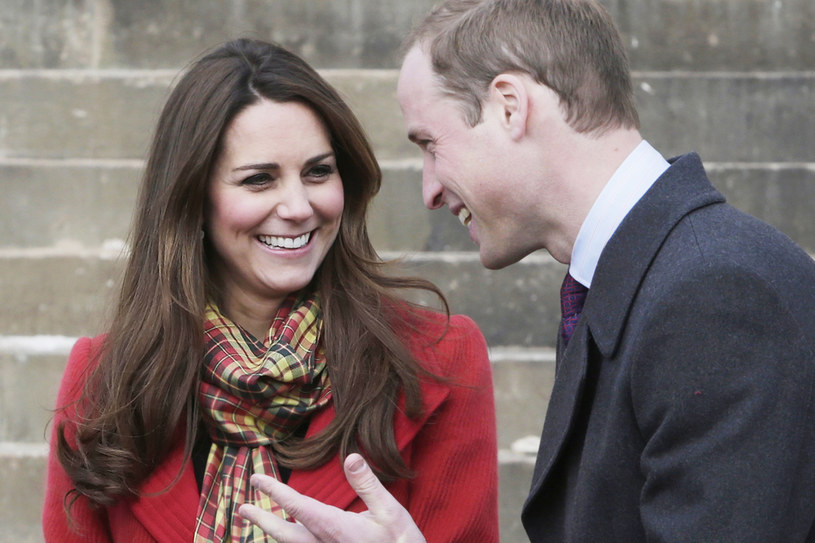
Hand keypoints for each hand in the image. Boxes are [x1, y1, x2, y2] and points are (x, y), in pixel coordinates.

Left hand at [237, 453, 426, 542]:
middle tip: (242, 508)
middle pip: (284, 534)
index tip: (257, 479)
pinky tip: (290, 538)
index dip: (275, 492)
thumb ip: (368, 484)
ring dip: (273, 532)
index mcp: (335, 528)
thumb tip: (350, 457)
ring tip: (259, 520)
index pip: (297, 507)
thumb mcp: (390, 511)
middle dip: (262, 519)